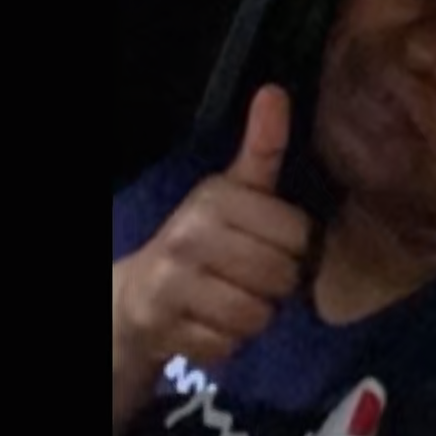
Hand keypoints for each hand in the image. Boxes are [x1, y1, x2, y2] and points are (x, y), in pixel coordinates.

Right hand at [113, 86, 311, 374]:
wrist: (136, 295)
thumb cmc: (202, 238)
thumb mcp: (234, 189)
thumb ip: (262, 147)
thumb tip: (275, 91)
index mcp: (214, 199)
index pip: (299, 236)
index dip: (294, 247)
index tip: (269, 243)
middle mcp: (190, 237)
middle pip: (283, 278)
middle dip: (276, 284)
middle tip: (250, 275)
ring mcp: (174, 285)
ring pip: (259, 315)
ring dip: (254, 316)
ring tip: (232, 298)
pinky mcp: (166, 329)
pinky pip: (231, 345)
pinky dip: (227, 342)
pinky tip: (210, 323)